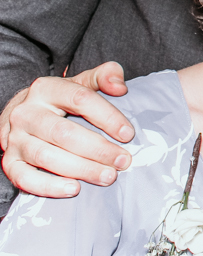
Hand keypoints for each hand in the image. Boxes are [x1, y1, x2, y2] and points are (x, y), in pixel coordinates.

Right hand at [0, 63, 132, 196]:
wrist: (18, 114)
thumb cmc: (60, 99)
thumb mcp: (81, 82)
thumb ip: (105, 76)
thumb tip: (121, 87)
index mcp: (47, 89)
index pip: (81, 99)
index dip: (107, 116)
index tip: (128, 134)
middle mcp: (27, 113)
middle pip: (64, 133)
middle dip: (98, 149)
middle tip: (123, 161)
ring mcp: (14, 139)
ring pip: (47, 157)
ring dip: (81, 169)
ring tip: (108, 176)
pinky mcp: (9, 162)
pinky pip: (25, 178)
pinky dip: (49, 186)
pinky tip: (74, 189)